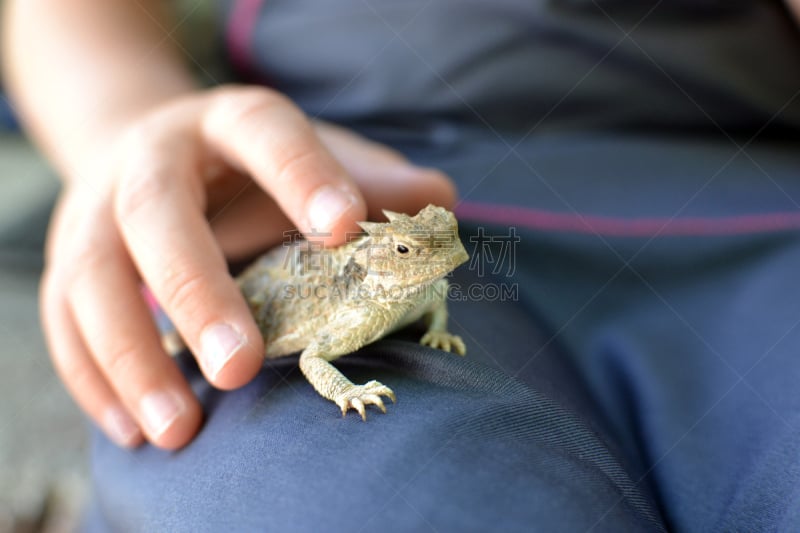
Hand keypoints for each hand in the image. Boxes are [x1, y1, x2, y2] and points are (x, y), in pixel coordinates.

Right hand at [41, 85, 455, 448]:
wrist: (147, 149)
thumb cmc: (251, 165)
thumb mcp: (312, 155)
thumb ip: (372, 180)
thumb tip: (439, 202)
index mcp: (228, 122)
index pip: (265, 134)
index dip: (302, 176)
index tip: (345, 228)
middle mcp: (154, 159)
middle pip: (159, 216)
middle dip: (198, 292)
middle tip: (242, 368)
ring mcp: (98, 210)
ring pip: (94, 279)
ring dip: (133, 358)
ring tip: (179, 429)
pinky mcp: (69, 261)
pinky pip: (64, 322)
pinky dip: (95, 379)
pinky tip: (134, 430)